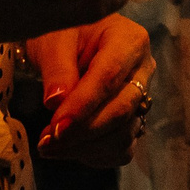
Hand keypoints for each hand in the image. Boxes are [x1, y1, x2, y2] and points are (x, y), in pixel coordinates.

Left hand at [26, 15, 153, 166]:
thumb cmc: (63, 34)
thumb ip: (57, 69)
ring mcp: (141, 98)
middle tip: (46, 141)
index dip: (83, 106)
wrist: (69, 43)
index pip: (109, 77)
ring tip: (49, 146)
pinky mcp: (133, 120)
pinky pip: (121, 148)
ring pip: (123, 135)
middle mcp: (143, 70)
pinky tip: (68, 148)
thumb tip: (55, 102)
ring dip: (85, 148)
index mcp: (129, 40)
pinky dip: (94, 155)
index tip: (56, 127)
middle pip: (121, 110)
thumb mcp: (54, 41)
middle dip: (82, 131)